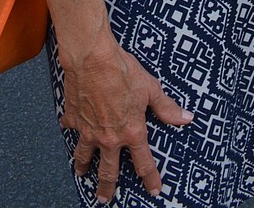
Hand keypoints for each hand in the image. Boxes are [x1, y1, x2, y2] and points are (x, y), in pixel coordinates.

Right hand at [60, 39, 192, 202]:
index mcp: (131, 132)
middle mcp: (109, 137)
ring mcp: (89, 130)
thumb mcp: (150, 89)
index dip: (150, 178)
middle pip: (109, 171)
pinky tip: (67, 129)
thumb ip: (166, 108)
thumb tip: (186, 118)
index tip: (154, 191)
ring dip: (83, 166)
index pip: (144, 163)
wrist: (93, 59)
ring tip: (82, 174)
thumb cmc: (123, 70)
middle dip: (107, 187)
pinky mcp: (74, 118)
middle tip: (105, 199)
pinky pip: (70, 128)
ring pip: (85, 156)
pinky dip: (69, 130)